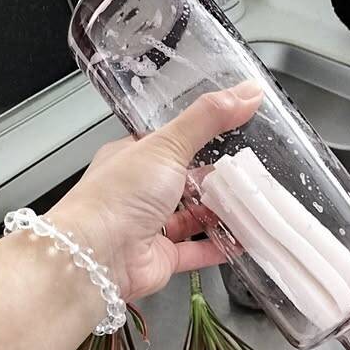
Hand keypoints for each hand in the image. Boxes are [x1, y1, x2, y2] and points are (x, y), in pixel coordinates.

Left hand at [49, 81, 262, 300]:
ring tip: (252, 202)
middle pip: (185, 180)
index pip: (170, 141)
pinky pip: (197, 250)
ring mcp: (150, 226)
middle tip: (249, 169)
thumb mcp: (167, 144)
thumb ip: (208, 118)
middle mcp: (139, 192)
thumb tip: (248, 92)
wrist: (96, 255)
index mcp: (133, 157)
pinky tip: (242, 240)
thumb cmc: (118, 195)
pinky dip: (220, 246)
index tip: (233, 132)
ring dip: (219, 212)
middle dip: (215, 177)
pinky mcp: (162, 257)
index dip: (200, 136)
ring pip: (192, 216)